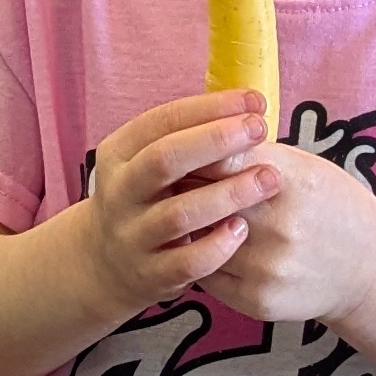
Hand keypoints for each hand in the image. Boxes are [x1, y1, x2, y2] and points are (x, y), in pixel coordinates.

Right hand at [80, 91, 283, 318]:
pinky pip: (187, 262)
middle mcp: (119, 193)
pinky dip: (217, 246)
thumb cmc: (149, 199)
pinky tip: (242, 230)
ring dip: (228, 194)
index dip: (211, 108)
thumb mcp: (149, 162)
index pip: (163, 121)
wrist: (107, 265)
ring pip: (178, 213)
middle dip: (216, 140)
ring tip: (268, 180)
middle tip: (260, 130)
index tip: (254, 101)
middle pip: (164, 160)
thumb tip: (249, 108)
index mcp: (118, 154)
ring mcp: (132, 236)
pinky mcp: (149, 274)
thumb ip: (188, 140)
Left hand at [197, 134, 375, 328]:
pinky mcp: (256, 299)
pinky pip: (204, 274)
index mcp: (290, 180)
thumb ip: (253, 155)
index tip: (184, 150)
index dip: (196, 153)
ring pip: (197, 239)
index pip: (219, 158)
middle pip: (202, 198)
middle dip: (184, 187)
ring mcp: (266, 266)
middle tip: (172, 182)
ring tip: (188, 215)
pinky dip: (199, 258)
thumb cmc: (331, 207)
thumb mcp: (305, 167)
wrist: (368, 270)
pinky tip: (205, 247)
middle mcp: (278, 225)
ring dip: (187, 226)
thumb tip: (196, 139)